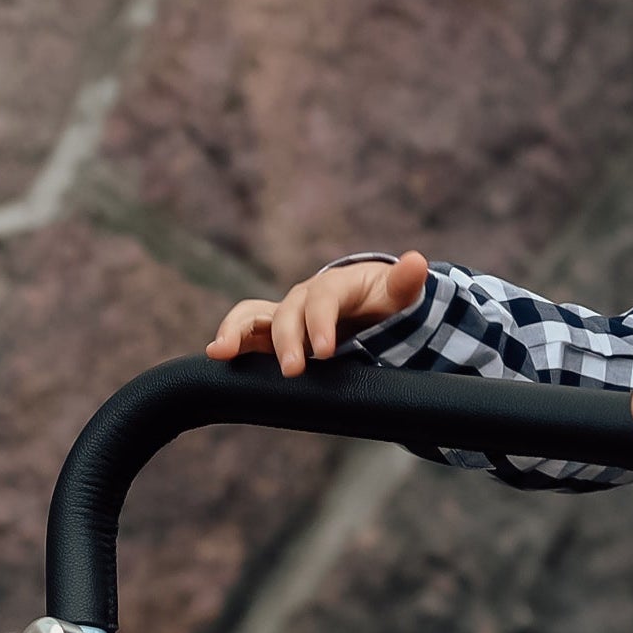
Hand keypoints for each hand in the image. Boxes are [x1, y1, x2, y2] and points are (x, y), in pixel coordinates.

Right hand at [206, 252, 430, 375]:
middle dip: (286, 340)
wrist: (368, 309)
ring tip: (222, 352)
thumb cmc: (384, 303)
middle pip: (287, 312)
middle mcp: (304, 298)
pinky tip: (216, 356)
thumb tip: (417, 261)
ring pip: (253, 316)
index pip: (324, 298)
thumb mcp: (399, 296)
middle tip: (293, 370)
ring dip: (237, 332)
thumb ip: (405, 284)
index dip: (320, 322)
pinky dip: (230, 341)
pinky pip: (246, 334)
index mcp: (335, 286)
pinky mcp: (273, 335)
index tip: (325, 352)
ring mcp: (285, 316)